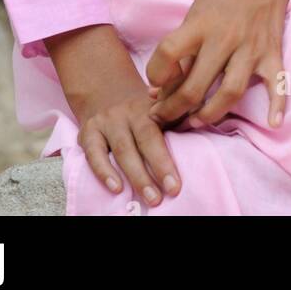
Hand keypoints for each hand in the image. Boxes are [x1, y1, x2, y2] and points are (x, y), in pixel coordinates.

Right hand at [44, 24, 181, 205]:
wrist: (106, 90)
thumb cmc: (143, 108)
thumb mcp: (162, 101)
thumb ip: (180, 109)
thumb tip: (203, 118)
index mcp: (150, 105)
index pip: (159, 130)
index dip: (166, 158)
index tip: (176, 184)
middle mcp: (128, 111)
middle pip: (143, 140)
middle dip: (156, 168)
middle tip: (167, 193)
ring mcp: (107, 121)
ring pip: (122, 150)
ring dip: (136, 176)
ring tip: (150, 198)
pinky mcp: (87, 132)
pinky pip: (94, 153)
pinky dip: (103, 171)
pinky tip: (116, 188)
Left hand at [146, 0, 289, 132]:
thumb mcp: (197, 7)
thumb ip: (184, 41)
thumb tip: (164, 81)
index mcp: (201, 23)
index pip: (168, 54)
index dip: (154, 75)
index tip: (153, 85)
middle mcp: (224, 37)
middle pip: (195, 86)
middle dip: (173, 109)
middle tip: (163, 117)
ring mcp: (251, 47)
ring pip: (230, 93)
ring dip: (210, 115)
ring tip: (196, 121)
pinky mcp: (273, 52)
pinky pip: (278, 83)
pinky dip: (278, 104)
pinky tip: (273, 122)